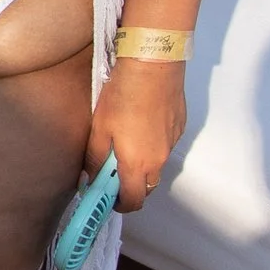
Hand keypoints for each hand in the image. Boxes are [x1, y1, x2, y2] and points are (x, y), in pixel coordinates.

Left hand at [85, 58, 185, 210]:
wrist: (154, 65)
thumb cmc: (123, 96)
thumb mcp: (99, 128)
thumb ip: (95, 158)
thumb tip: (90, 178)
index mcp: (137, 165)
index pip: (133, 201)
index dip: (120, 205)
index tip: (107, 198)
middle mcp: (159, 159)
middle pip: (147, 186)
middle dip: (130, 185)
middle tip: (112, 170)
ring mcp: (172, 143)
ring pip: (157, 165)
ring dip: (142, 163)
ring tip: (125, 140)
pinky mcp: (179, 127)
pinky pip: (165, 146)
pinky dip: (152, 144)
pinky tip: (140, 123)